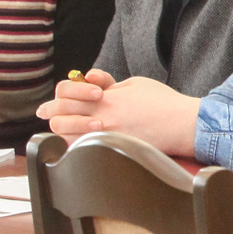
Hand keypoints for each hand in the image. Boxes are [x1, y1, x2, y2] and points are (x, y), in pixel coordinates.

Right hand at [37, 68, 115, 136]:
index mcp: (66, 94)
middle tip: (100, 110)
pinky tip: (93, 138)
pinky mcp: (67, 142)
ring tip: (100, 125)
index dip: (79, 90)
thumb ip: (100, 78)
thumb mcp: (109, 87)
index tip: (100, 93)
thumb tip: (90, 76)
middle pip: (57, 106)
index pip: (63, 89)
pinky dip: (78, 139)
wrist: (122, 119)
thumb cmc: (112, 100)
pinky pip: (64, 142)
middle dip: (78, 106)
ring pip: (57, 124)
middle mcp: (59, 110)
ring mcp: (62, 127)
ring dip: (77, 124)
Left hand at [39, 75, 200, 157]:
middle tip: (48, 114)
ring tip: (64, 129)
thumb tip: (93, 85)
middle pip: (60, 117)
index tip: (52, 103)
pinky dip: (77, 145)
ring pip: (67, 137)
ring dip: (62, 131)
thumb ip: (109, 84)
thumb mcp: (134, 83)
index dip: (55, 98)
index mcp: (105, 98)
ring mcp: (107, 137)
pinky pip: (85, 150)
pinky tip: (79, 142)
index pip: (65, 95)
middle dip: (52, 114)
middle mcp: (102, 118)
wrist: (184, 124)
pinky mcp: (115, 150)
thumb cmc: (163, 102)